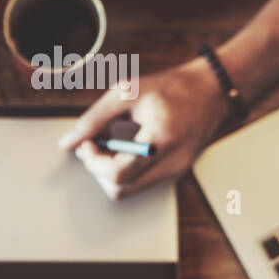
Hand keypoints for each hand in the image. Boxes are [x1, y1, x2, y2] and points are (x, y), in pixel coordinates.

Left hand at [58, 58, 230, 199]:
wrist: (211, 91)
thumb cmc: (171, 88)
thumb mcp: (127, 92)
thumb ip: (94, 119)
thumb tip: (68, 143)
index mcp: (160, 140)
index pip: (117, 173)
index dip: (93, 161)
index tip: (87, 142)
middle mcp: (171, 163)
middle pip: (120, 189)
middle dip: (98, 169)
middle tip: (94, 144)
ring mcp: (175, 172)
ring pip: (129, 190)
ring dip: (109, 171)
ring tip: (110, 144)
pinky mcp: (176, 173)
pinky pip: (141, 182)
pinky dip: (125, 169)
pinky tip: (126, 147)